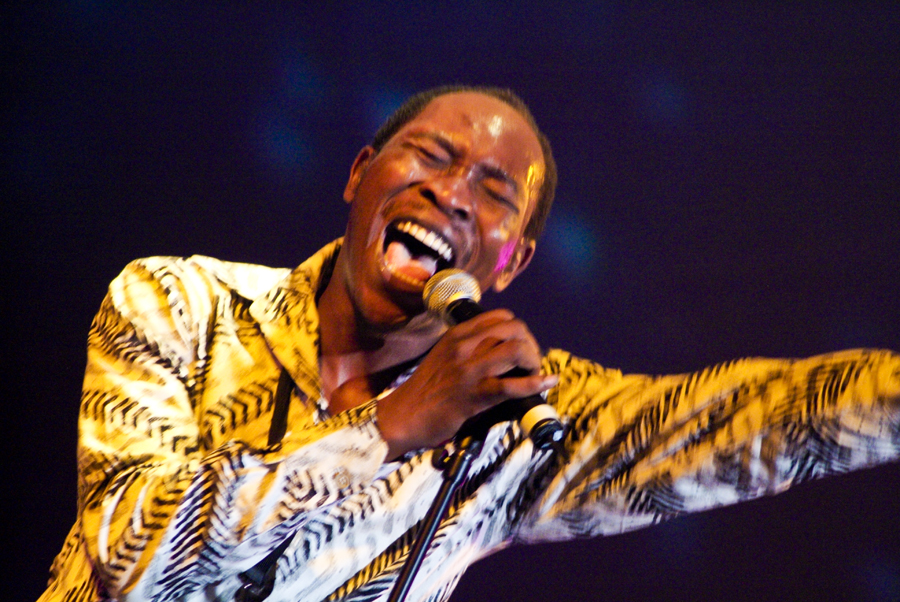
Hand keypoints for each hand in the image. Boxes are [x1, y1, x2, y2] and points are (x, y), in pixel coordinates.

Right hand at [375, 309, 557, 457]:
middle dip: (531, 345)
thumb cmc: (426, 390)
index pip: (501, 317)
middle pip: (515, 329)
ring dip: (534, 362)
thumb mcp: (444, 357)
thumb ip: (468, 349)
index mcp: (457, 334)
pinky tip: (547, 383)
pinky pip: (511, 385)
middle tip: (531, 364)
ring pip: (516, 350)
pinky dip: (536, 384)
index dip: (520, 331)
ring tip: (534, 375)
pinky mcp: (473, 395)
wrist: (404, 415)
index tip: (522, 348)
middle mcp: (464, 346)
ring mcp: (469, 370)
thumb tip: (501, 351)